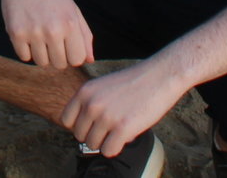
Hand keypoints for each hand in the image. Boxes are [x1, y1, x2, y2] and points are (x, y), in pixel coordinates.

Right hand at [0, 0, 93, 72]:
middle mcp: (53, 30)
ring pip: (42, 63)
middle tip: (51, 37)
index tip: (66, 44)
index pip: (77, 59)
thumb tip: (90, 60)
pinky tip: (26, 32)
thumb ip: (84, 35)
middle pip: (60, 64)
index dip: (72, 54)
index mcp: (70, 23)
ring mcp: (33, 32)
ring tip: (38, 33)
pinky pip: (24, 57)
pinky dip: (25, 49)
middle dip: (57, 55)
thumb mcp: (72, 9)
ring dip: (41, 53)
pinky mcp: (16, 34)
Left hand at [61, 58, 187, 160]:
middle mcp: (92, 104)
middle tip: (110, 128)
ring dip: (105, 142)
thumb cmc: (134, 82)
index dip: (80, 125)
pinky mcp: (122, 128)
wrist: (160, 76)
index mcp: (85, 92)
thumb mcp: (103, 86)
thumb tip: (83, 129)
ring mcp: (106, 116)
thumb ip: (90, 103)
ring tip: (119, 130)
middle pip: (79, 135)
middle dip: (94, 135)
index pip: (66, 120)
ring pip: (93, 145)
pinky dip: (116, 148)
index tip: (93, 124)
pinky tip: (125, 136)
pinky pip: (108, 151)